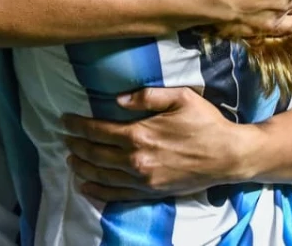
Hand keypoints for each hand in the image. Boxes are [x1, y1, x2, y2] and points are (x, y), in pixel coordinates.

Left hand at [63, 87, 254, 200]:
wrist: (228, 156)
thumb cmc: (206, 122)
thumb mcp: (180, 98)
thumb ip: (147, 96)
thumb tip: (117, 100)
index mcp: (141, 133)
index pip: (99, 130)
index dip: (78, 125)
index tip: (65, 120)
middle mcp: (136, 159)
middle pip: (95, 153)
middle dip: (75, 145)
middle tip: (62, 138)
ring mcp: (143, 179)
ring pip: (101, 175)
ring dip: (82, 167)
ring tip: (69, 159)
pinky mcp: (150, 192)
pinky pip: (116, 194)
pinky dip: (97, 191)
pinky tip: (85, 187)